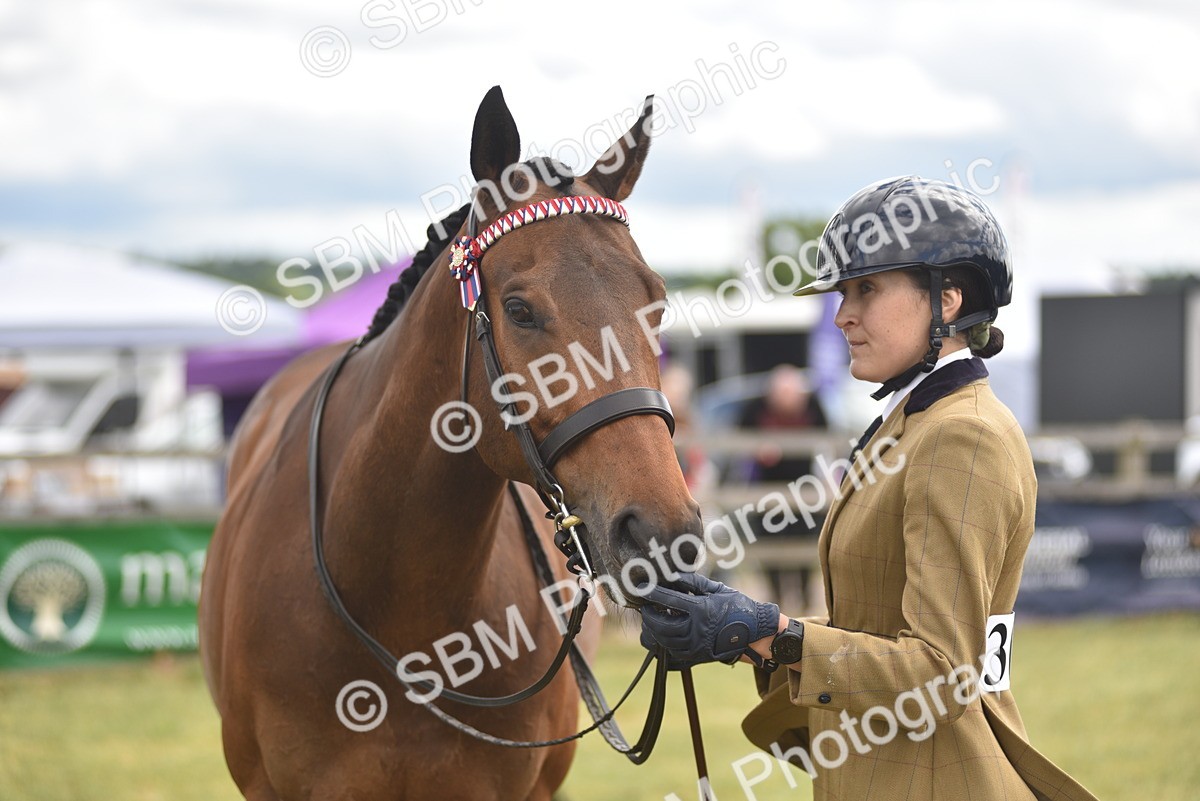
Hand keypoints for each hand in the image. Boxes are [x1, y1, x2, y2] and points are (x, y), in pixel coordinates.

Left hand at [639, 572, 779, 668]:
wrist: (756, 632)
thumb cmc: (738, 607)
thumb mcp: (717, 589)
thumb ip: (693, 581)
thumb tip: (672, 575)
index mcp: (701, 610)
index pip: (669, 600)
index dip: (653, 593)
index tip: (642, 588)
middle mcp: (697, 630)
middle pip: (662, 624)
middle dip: (649, 616)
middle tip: (645, 607)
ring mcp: (697, 647)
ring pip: (664, 641)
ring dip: (653, 631)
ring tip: (651, 621)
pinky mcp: (698, 658)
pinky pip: (673, 655)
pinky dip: (662, 645)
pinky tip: (660, 636)